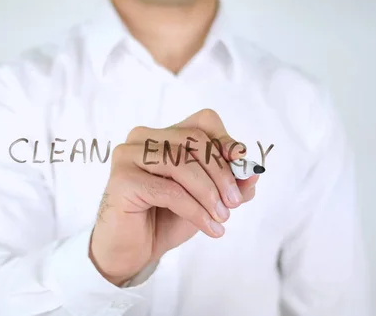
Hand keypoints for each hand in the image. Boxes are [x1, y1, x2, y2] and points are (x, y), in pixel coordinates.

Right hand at [89, 109, 259, 285]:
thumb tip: (254, 171)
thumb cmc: (165, 219)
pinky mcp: (122, 179)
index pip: (202, 122)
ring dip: (208, 192)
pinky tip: (209, 227)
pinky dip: (195, 210)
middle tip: (234, 202)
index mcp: (163, 135)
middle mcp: (142, 138)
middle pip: (193, 140)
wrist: (133, 251)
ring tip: (222, 217)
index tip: (242, 164)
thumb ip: (230, 184)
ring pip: (180, 163)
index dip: (225, 140)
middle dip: (221, 172)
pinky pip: (169, 190)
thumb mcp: (206, 199)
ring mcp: (128, 156)